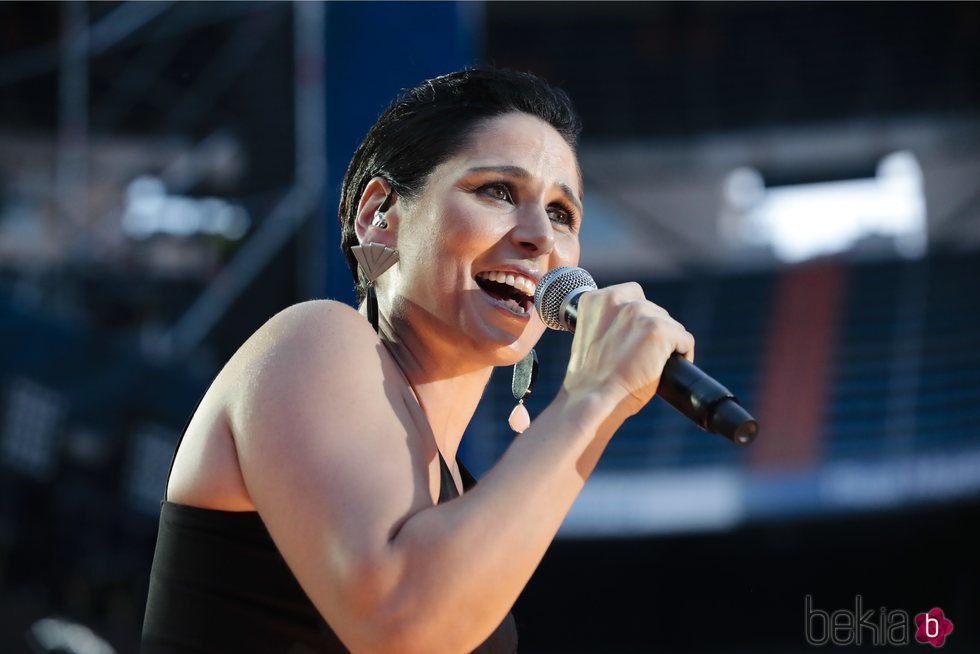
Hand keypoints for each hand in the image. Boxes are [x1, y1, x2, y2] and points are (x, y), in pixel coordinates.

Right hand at [561, 282, 694, 418]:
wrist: (592, 399)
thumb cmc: (589, 379)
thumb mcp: (590, 339)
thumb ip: (607, 323)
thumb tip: (632, 329)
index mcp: (595, 300)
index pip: (632, 296)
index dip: (637, 319)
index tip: (633, 338)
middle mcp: (617, 299)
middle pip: (654, 310)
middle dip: (652, 332)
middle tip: (642, 357)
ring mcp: (640, 313)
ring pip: (670, 325)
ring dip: (666, 344)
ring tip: (653, 365)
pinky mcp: (659, 330)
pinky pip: (684, 340)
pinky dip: (683, 355)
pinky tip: (666, 370)